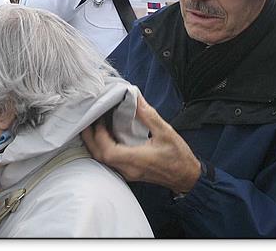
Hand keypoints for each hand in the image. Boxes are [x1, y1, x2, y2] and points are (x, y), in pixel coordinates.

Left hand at [81, 94, 200, 193]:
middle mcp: (128, 169)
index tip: (100, 119)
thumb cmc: (179, 156)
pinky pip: (109, 161)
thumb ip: (148, 115)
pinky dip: (102, 147)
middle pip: (99, 156)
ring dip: (94, 143)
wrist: (186, 177)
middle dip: (90, 137)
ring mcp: (127, 173)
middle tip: (89, 118)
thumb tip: (135, 97)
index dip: (99, 135)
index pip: (108, 152)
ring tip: (94, 124)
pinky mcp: (129, 172)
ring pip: (102, 160)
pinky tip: (104, 135)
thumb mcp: (166, 131)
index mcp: (136, 159)